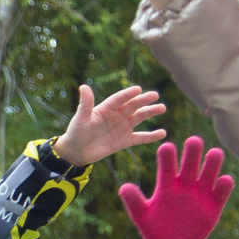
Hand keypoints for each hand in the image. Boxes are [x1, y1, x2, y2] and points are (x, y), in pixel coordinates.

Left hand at [54, 84, 168, 167]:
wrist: (76, 152)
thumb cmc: (76, 133)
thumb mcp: (80, 119)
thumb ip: (85, 104)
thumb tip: (83, 86)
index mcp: (106, 108)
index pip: (119, 99)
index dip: (127, 94)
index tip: (138, 89)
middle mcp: (116, 116)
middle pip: (132, 106)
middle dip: (143, 100)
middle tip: (155, 95)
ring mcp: (122, 127)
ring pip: (139, 118)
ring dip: (150, 112)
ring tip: (162, 108)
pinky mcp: (124, 141)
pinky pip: (140, 137)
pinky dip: (151, 136)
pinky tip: (162, 133)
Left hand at [116, 135, 234, 238]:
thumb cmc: (154, 230)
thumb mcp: (142, 216)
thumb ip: (134, 202)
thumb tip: (123, 187)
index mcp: (167, 184)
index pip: (167, 165)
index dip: (167, 156)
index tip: (166, 147)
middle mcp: (185, 184)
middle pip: (190, 163)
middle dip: (192, 152)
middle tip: (194, 140)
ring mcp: (200, 193)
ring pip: (209, 172)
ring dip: (213, 163)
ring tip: (215, 153)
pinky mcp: (214, 204)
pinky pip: (221, 192)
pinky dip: (224, 185)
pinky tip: (224, 180)